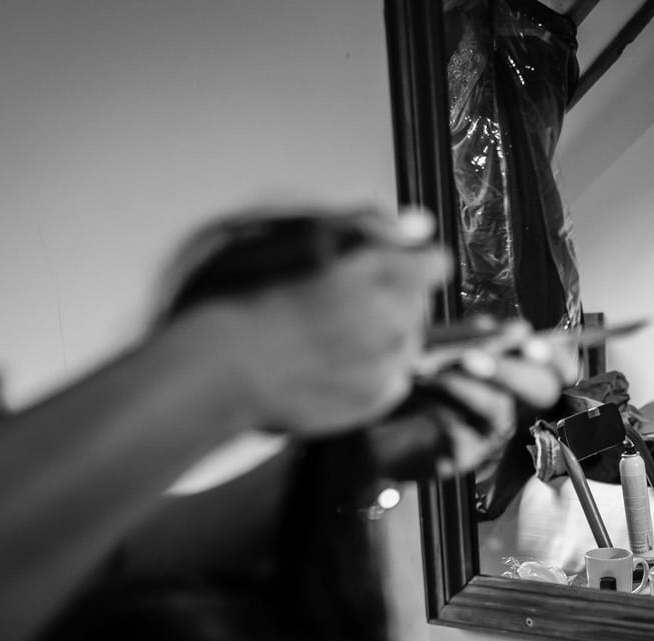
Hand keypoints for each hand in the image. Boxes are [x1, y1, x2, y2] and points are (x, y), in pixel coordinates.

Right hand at [169, 207, 453, 438]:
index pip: (433, 261)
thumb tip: (418, 223)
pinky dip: (369, 369)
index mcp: (386, 273)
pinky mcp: (376, 402)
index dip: (405, 260)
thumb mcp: (299, 232)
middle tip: (335, 300)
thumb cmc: (246, 293)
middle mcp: (399, 321)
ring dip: (380, 335)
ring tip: (326, 334)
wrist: (221, 369)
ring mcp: (391, 366)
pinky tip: (329, 363)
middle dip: (389, 297)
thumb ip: (368, 225)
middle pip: (418, 303)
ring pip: (406, 341)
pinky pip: (391, 378)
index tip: (378, 265)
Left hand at [412, 318, 576, 473]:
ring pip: (502, 409)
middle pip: (542, 390)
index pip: (553, 367)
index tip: (531, 342)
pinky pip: (468, 434)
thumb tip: (517, 329)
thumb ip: (472, 338)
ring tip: (454, 364)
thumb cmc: (402, 386)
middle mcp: (505, 404)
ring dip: (480, 382)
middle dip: (520, 367)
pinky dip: (453, 407)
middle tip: (498, 349)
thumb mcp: (435, 350)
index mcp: (506, 375)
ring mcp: (485, 433)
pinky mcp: (462, 456)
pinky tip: (433, 390)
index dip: (556, 355)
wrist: (364, 425)